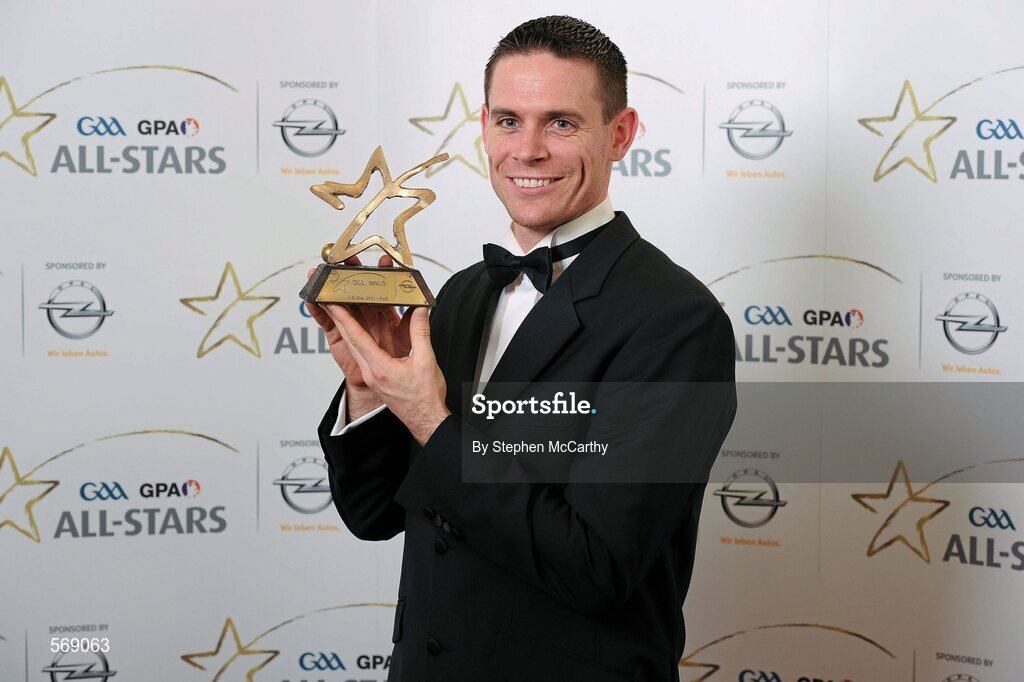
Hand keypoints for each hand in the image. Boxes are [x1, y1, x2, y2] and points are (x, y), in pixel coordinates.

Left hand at [329, 303, 449, 444]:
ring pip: (355, 347)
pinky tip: (360, 330)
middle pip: (350, 340)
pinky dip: (359, 338)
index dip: (343, 318)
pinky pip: (364, 353)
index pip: (356, 337)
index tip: (333, 304)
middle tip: (330, 300)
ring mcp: (372, 375)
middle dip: (339, 318)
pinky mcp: (376, 377)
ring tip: (340, 310)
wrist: (426, 419)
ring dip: (347, 328)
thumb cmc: (425, 396)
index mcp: (380, 368)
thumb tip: (419, 311)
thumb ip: (420, 332)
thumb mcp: (425, 360)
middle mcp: (371, 372)